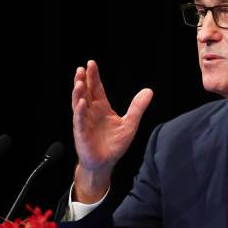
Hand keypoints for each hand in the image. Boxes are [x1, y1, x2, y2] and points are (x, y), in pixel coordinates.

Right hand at [71, 60, 152, 201]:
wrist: (106, 163)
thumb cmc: (115, 144)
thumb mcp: (130, 124)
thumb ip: (137, 107)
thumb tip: (149, 91)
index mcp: (102, 108)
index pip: (96, 88)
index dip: (94, 77)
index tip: (91, 64)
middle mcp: (91, 112)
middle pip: (85, 92)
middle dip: (83, 80)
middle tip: (82, 68)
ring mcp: (85, 121)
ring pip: (79, 104)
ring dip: (78, 93)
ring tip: (79, 82)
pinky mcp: (81, 133)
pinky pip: (79, 120)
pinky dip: (80, 112)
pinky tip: (81, 103)